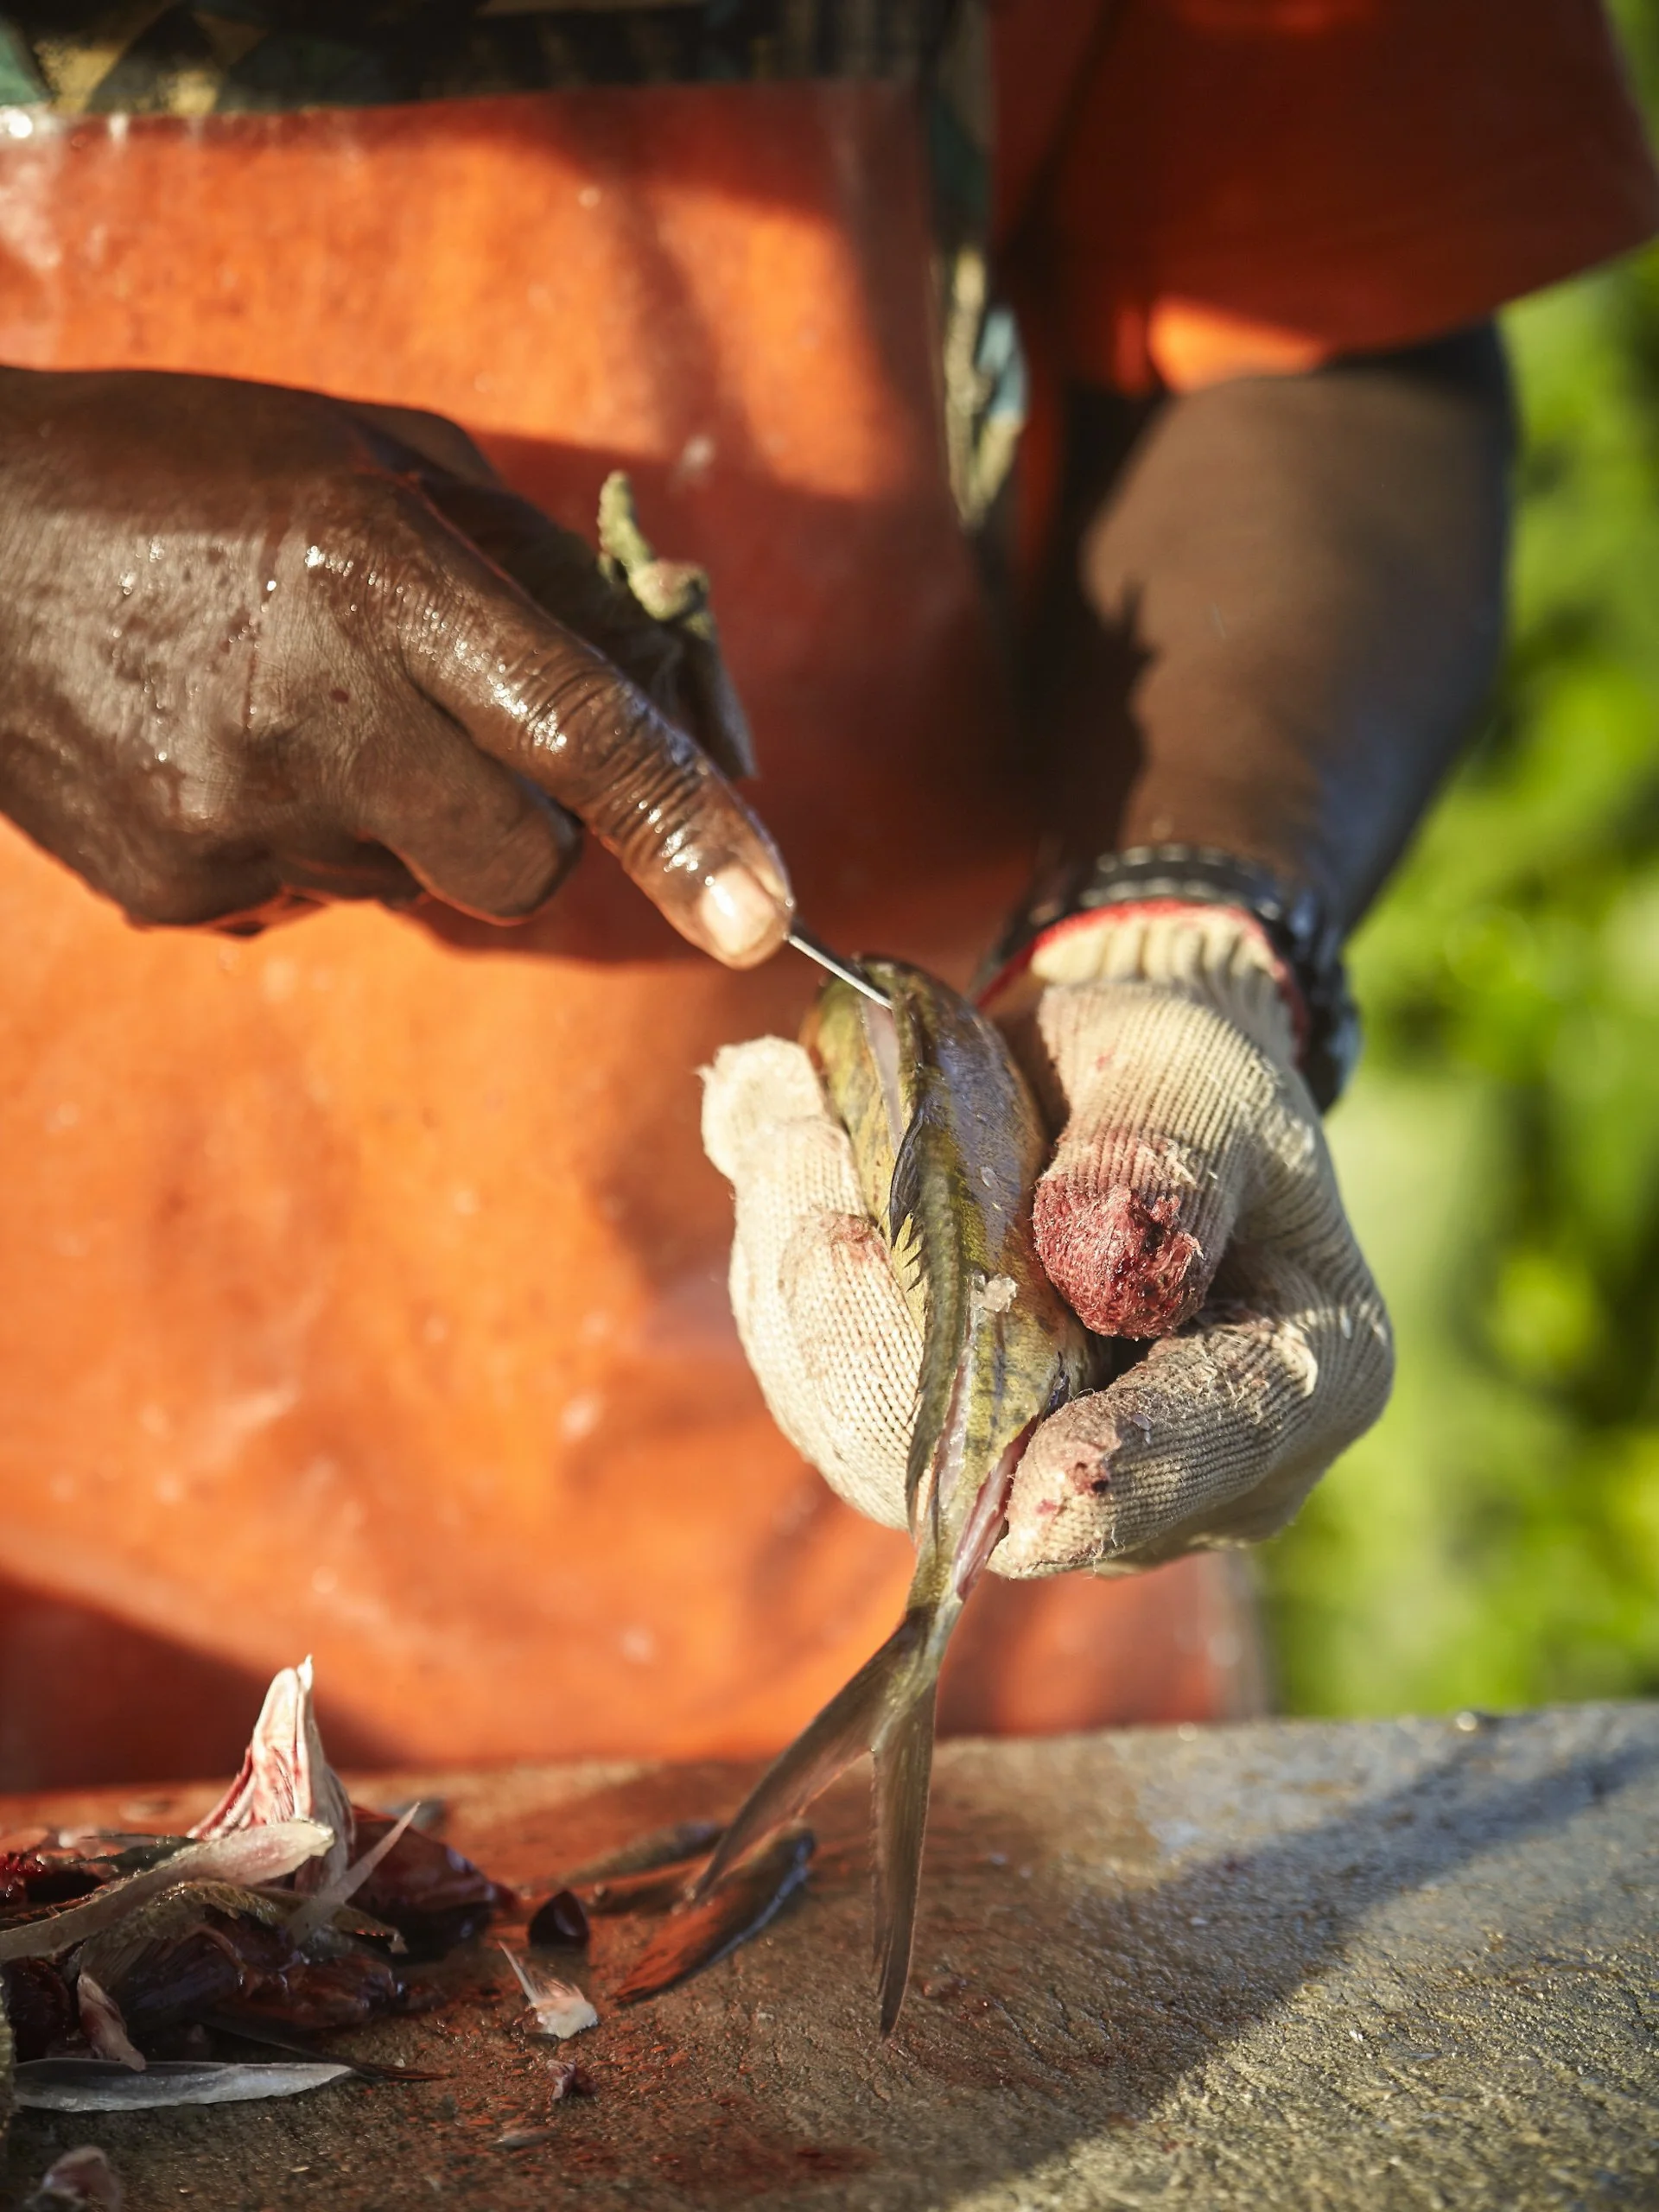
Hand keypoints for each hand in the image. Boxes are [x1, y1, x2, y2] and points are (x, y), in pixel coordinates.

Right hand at [0, 368, 790, 954]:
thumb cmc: (191, 477)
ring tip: (288, 704)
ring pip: (416, 882)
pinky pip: (313, 900)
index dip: (684, 825)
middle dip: (538, 830)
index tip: (767, 920)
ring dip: (400, 814)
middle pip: (523, 869)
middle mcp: (308, 716)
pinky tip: (221, 749)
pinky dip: (305, 841)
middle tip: (466, 743)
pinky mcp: (174, 894)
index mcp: (374, 574)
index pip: (573, 728)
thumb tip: (687, 714)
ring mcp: (231, 824)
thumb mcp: (380, 463)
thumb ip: (547, 579)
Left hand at [702, 905, 1391, 1571]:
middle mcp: (1183, 1476)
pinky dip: (787, 1296)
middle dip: (882, 1332)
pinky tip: (778, 1164)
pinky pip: (837, 1411)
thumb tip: (1097, 1265)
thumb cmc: (1182, 1076)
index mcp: (1300, 1384)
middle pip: (1013, 1484)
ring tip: (786, 1129)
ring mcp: (1055, 1482)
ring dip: (808, 1299)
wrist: (1119, 1085)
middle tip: (809, 1149)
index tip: (1039, 1469)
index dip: (1118, 1470)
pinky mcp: (949, 1456)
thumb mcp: (1193, 1077)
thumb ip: (1162, 1163)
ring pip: (891, 1453)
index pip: (1206, 1454)